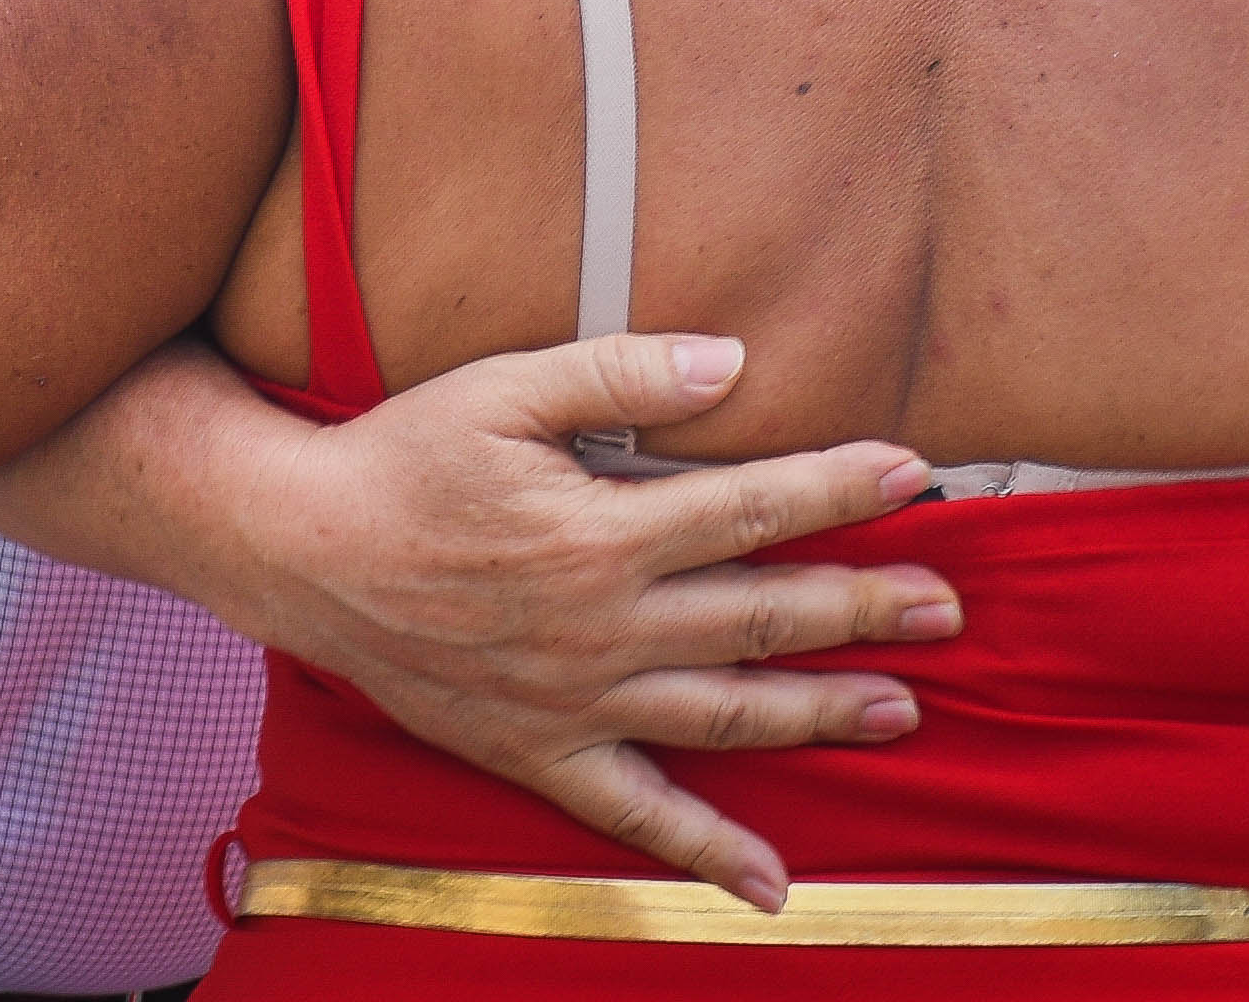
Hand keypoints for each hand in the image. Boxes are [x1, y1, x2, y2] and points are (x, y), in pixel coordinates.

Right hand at [198, 335, 952, 911]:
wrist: (300, 550)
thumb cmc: (404, 456)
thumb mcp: (503, 389)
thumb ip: (620, 375)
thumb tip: (730, 362)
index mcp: (601, 532)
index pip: (750, 508)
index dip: (837, 488)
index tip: (915, 474)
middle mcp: (603, 627)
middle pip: (760, 617)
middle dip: (863, 607)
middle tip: (949, 605)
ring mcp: (576, 703)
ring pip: (725, 716)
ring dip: (820, 713)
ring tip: (900, 706)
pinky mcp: (539, 753)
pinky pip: (636, 818)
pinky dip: (705, 856)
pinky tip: (772, 886)